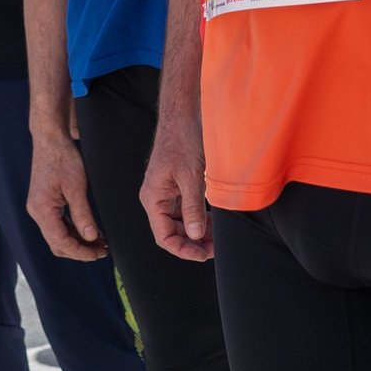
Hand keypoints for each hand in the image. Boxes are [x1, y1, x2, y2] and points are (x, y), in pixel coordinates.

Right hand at [27, 127, 103, 259]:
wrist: (51, 139)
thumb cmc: (63, 158)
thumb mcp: (77, 187)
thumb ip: (83, 214)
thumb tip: (90, 238)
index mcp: (42, 209)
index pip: (61, 242)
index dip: (81, 252)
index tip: (99, 253)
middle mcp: (36, 211)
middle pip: (57, 243)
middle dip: (80, 250)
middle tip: (102, 250)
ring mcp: (38, 207)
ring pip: (57, 236)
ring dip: (77, 241)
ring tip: (99, 242)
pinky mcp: (44, 203)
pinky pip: (57, 225)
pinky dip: (72, 231)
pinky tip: (88, 230)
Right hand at [140, 98, 211, 262]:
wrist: (184, 116)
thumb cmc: (183, 141)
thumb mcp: (191, 176)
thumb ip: (193, 207)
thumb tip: (194, 236)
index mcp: (153, 198)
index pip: (164, 236)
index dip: (183, 250)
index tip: (204, 255)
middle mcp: (157, 199)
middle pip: (172, 233)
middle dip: (193, 244)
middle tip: (216, 249)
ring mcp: (167, 193)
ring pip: (180, 224)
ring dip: (197, 233)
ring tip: (217, 238)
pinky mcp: (177, 187)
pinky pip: (186, 211)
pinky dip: (200, 220)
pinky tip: (214, 222)